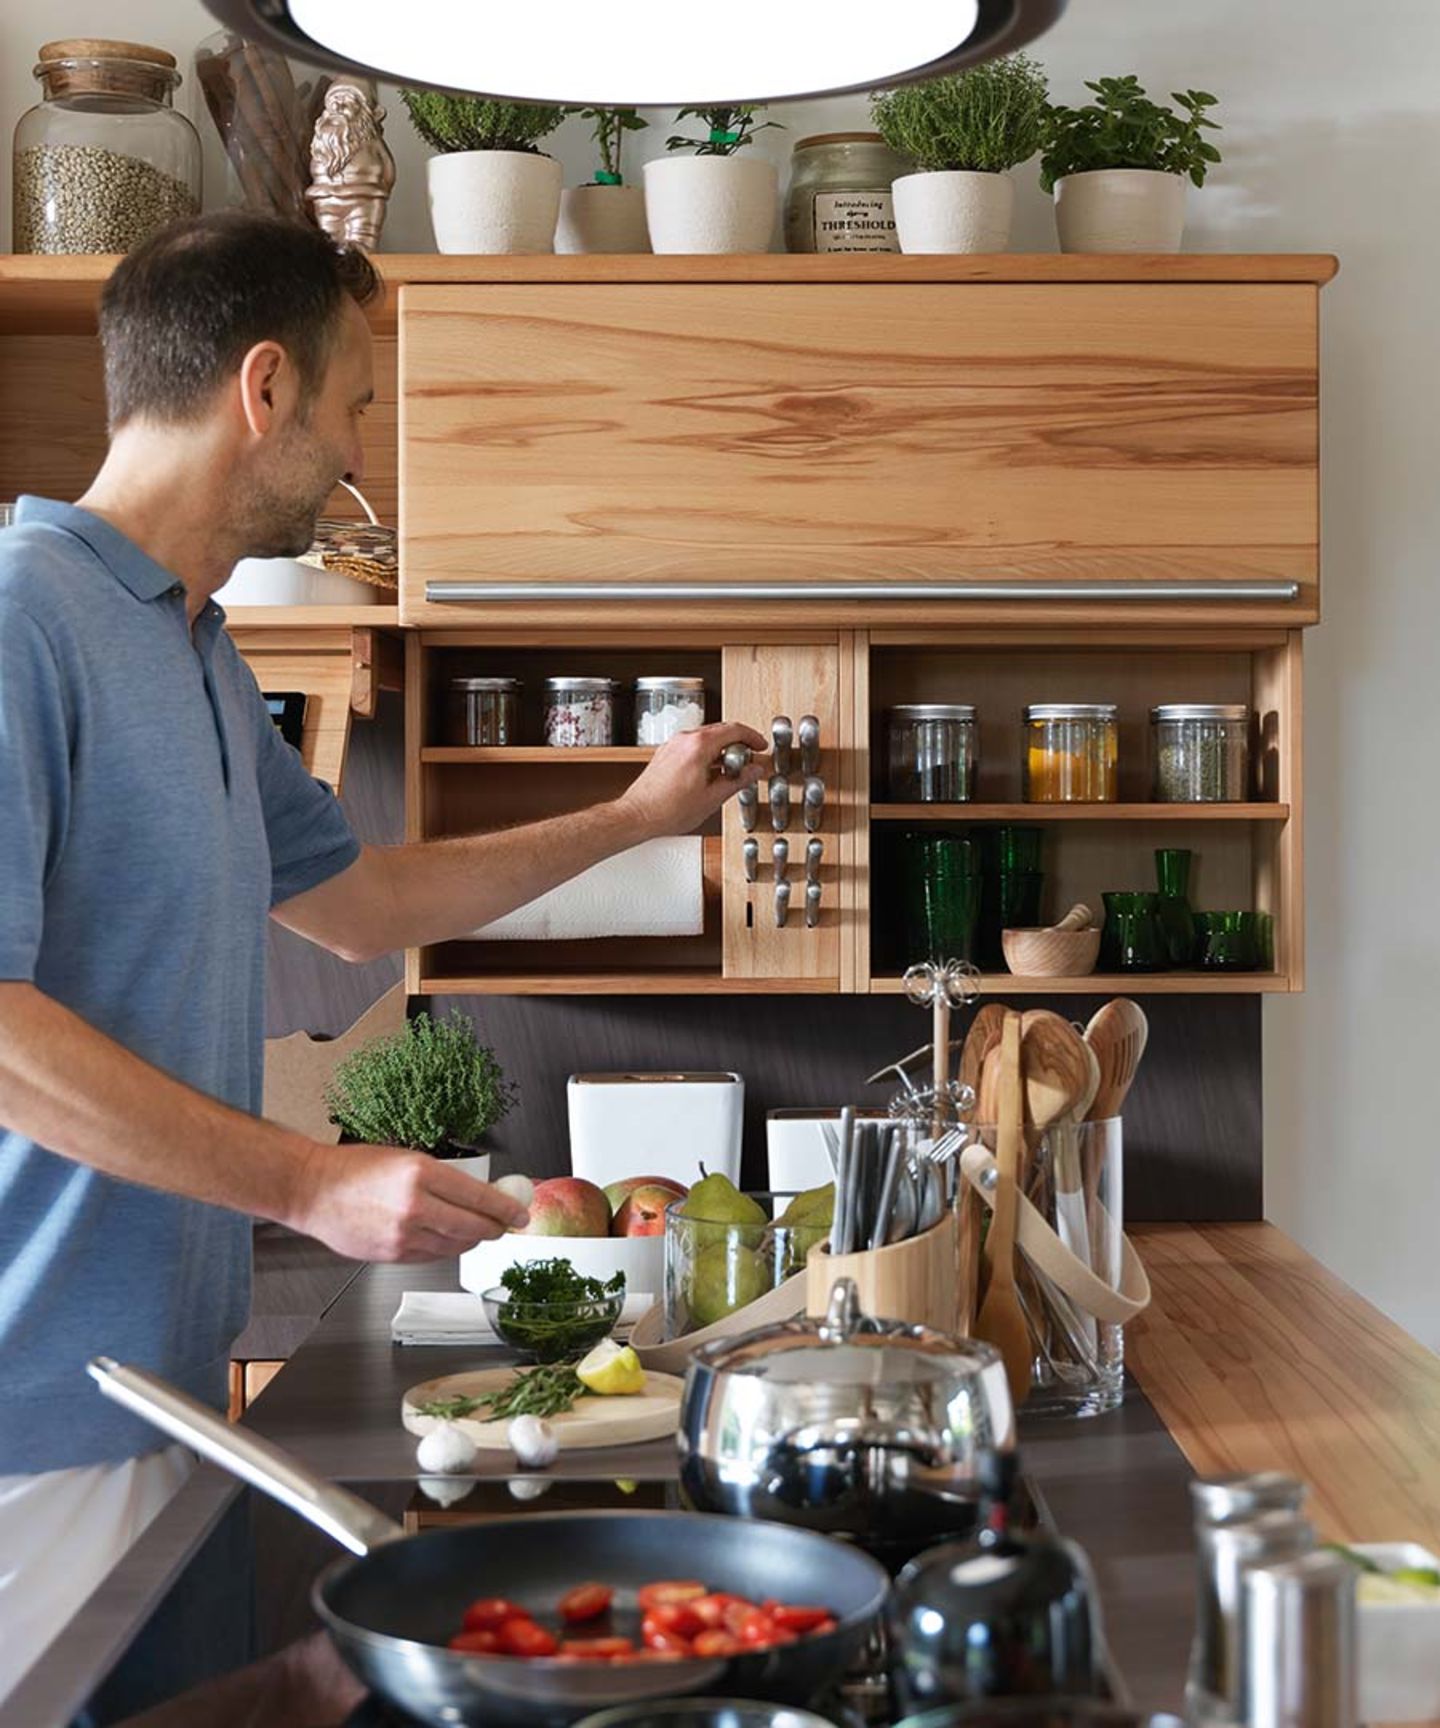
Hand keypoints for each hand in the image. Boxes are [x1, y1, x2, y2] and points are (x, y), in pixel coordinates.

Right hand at [287, 1141, 530, 1261]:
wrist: (312, 1190)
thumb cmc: (354, 1168)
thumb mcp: (406, 1157)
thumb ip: (442, 1176)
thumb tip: (479, 1193)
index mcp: (421, 1173)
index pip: (480, 1197)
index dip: (507, 1207)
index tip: (520, 1211)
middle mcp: (415, 1207)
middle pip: (474, 1226)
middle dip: (496, 1228)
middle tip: (506, 1224)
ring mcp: (403, 1236)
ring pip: (455, 1245)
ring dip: (472, 1239)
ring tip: (478, 1229)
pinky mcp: (392, 1255)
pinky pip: (433, 1256)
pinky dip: (446, 1247)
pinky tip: (448, 1237)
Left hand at [616, 721, 767, 838]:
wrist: (638, 816)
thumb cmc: (667, 810)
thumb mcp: (712, 798)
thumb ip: (738, 780)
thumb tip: (754, 771)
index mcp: (698, 746)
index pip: (734, 729)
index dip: (753, 737)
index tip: (760, 746)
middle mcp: (684, 739)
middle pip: (720, 730)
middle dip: (739, 742)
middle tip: (750, 757)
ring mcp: (673, 745)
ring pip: (706, 737)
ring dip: (723, 748)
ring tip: (732, 769)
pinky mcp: (666, 753)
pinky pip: (692, 745)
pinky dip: (707, 753)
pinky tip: (711, 772)